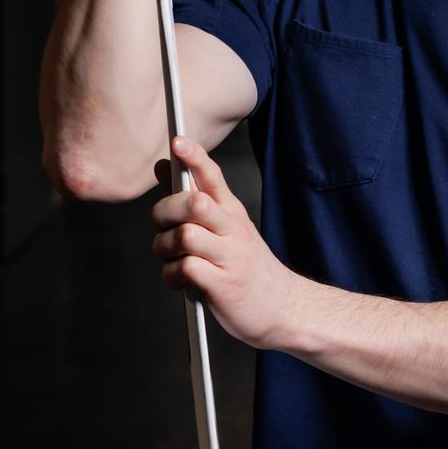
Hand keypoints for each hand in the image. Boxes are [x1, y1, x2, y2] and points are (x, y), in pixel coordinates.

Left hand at [150, 135, 295, 349]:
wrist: (283, 307)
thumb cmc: (245, 266)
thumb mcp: (225, 227)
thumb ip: (192, 197)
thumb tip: (165, 166)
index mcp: (232, 212)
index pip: (212, 177)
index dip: (194, 157)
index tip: (177, 141)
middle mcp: (233, 229)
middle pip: (192, 202)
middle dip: (165, 212)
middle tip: (164, 227)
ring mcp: (229, 256)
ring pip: (184, 235)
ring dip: (165, 248)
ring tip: (173, 258)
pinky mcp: (222, 284)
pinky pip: (184, 269)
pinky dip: (173, 276)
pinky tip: (182, 281)